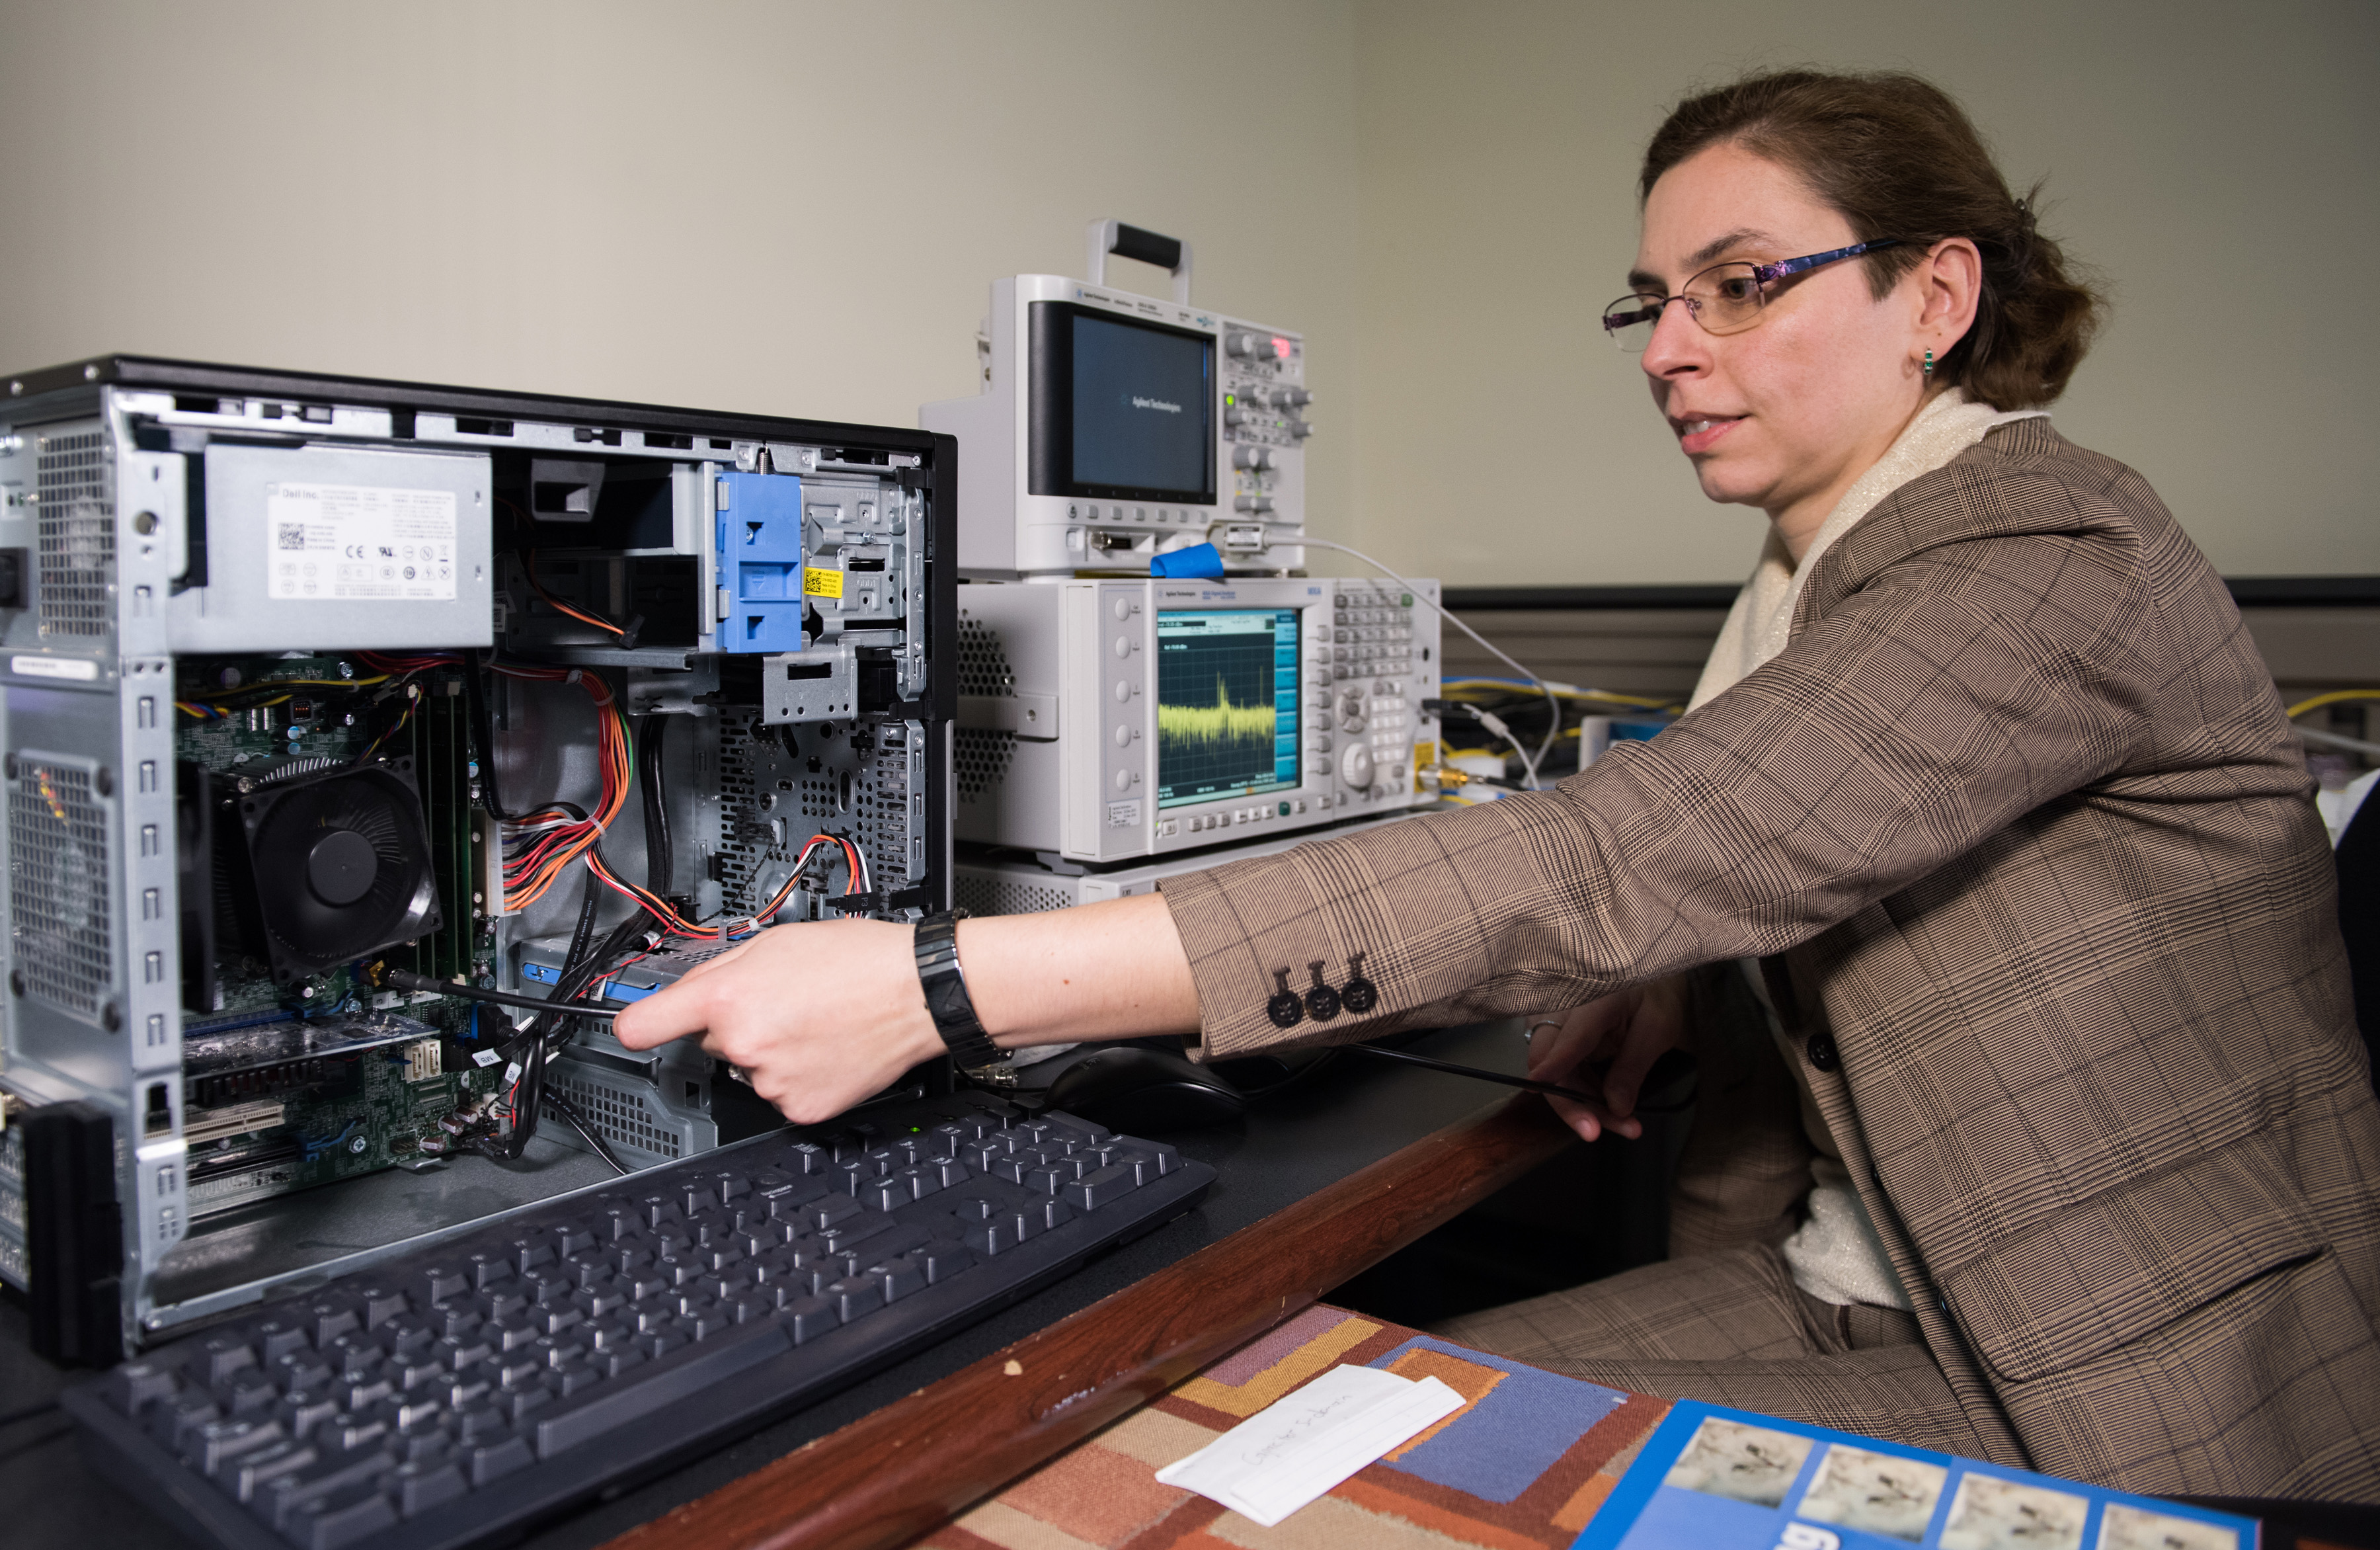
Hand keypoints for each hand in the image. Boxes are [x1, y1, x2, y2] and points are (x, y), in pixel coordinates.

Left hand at [611, 919, 945, 1124]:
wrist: (919, 993)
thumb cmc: (859, 959)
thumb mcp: (777, 940)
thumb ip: (722, 967)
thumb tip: (688, 992)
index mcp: (728, 996)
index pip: (645, 1025)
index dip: (633, 1025)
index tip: (629, 1027)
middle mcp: (743, 1043)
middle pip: (711, 1039)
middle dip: (736, 1022)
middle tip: (784, 1000)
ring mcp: (771, 1081)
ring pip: (749, 1066)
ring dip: (771, 1048)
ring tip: (816, 1021)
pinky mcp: (801, 1108)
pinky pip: (780, 1091)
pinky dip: (798, 1074)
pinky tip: (826, 1048)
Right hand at [1527, 972, 1689, 1141]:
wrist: (1646, 979)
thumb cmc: (1654, 996)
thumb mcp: (1656, 1030)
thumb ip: (1633, 1067)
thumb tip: (1615, 1107)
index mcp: (1595, 999)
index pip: (1569, 1036)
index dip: (1554, 1063)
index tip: (1538, 1085)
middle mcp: (1562, 1007)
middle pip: (1548, 1060)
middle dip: (1570, 1103)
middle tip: (1595, 1133)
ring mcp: (1553, 1021)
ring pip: (1553, 1072)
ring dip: (1582, 1104)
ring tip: (1623, 1123)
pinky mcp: (1554, 1036)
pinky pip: (1560, 1072)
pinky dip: (1582, 1093)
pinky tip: (1608, 1104)